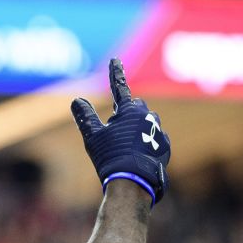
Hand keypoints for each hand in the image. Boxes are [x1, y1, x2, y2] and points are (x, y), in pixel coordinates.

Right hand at [72, 58, 170, 204]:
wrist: (133, 183)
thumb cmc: (110, 157)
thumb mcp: (92, 137)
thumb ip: (85, 117)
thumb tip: (77, 100)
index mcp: (130, 110)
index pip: (119, 87)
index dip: (115, 73)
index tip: (115, 60)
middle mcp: (149, 116)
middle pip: (134, 107)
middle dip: (124, 113)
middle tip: (112, 130)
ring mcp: (160, 131)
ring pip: (145, 123)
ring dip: (135, 130)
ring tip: (123, 149)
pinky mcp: (165, 147)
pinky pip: (154, 139)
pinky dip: (144, 144)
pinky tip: (135, 158)